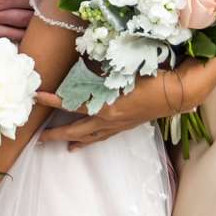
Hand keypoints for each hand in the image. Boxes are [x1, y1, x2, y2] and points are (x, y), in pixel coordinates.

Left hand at [41, 66, 184, 146]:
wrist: (177, 93)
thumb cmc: (152, 77)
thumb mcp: (124, 71)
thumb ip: (103, 72)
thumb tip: (85, 68)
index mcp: (107, 108)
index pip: (73, 105)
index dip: (54, 101)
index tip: (38, 97)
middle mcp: (110, 121)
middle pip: (78, 131)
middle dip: (58, 135)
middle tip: (41, 139)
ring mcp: (119, 126)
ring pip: (92, 137)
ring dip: (76, 141)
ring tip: (65, 147)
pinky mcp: (127, 126)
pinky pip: (105, 136)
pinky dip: (94, 139)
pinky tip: (91, 139)